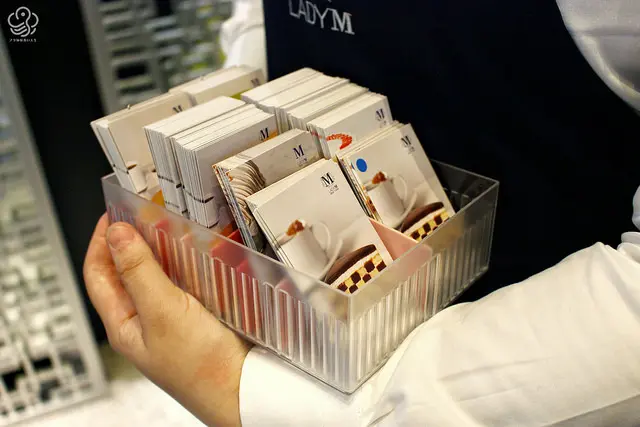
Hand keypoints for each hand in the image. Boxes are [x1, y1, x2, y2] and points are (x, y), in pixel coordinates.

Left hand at [83, 214, 250, 425]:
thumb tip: (116, 234)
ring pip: (158, 275)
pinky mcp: (198, 316)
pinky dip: (187, 263)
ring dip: (161, 250)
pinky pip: (184, 283)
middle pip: (126, 272)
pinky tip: (199, 253)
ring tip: (172, 227)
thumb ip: (138, 271)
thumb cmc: (201, 367)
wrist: (245, 390)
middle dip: (132, 241)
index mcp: (123, 324)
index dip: (100, 241)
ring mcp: (171, 319)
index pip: (97, 274)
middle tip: (146, 213)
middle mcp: (144, 321)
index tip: (114, 213)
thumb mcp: (163, 311)